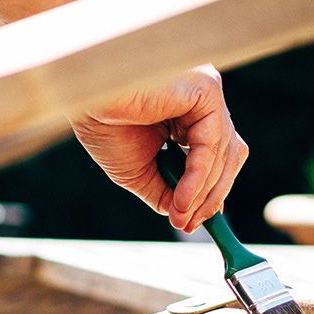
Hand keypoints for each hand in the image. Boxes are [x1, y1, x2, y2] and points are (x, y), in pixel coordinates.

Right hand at [70, 64, 247, 232]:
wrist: (84, 101)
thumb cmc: (104, 124)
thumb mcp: (138, 172)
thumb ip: (165, 192)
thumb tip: (185, 216)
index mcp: (189, 113)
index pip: (217, 155)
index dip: (210, 192)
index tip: (194, 222)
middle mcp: (203, 100)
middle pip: (228, 155)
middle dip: (211, 196)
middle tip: (191, 224)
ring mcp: (207, 93)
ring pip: (223, 154)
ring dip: (203, 194)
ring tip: (182, 217)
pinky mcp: (206, 89)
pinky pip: (212, 144)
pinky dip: (199, 178)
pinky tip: (182, 200)